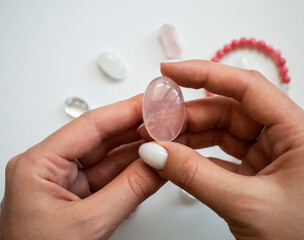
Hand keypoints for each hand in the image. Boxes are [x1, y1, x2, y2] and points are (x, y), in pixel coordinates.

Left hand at [0, 95, 162, 239]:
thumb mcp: (89, 225)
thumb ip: (130, 189)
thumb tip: (159, 160)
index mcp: (38, 165)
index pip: (91, 126)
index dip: (126, 110)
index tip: (153, 101)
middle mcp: (50, 168)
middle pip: (101, 138)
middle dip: (137, 127)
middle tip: (165, 117)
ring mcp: (65, 182)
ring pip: (109, 157)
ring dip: (139, 148)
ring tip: (166, 137)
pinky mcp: (78, 196)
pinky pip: (110, 176)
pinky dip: (133, 170)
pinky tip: (153, 161)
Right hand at [138, 60, 303, 239]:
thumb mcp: (246, 205)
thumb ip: (195, 176)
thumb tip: (155, 152)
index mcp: (297, 134)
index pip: (247, 88)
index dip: (205, 74)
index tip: (172, 71)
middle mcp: (284, 137)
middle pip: (228, 110)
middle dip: (188, 115)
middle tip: (155, 121)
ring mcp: (269, 154)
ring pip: (222, 132)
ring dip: (189, 135)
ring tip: (159, 140)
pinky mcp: (257, 171)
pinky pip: (222, 154)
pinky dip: (197, 156)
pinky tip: (176, 157)